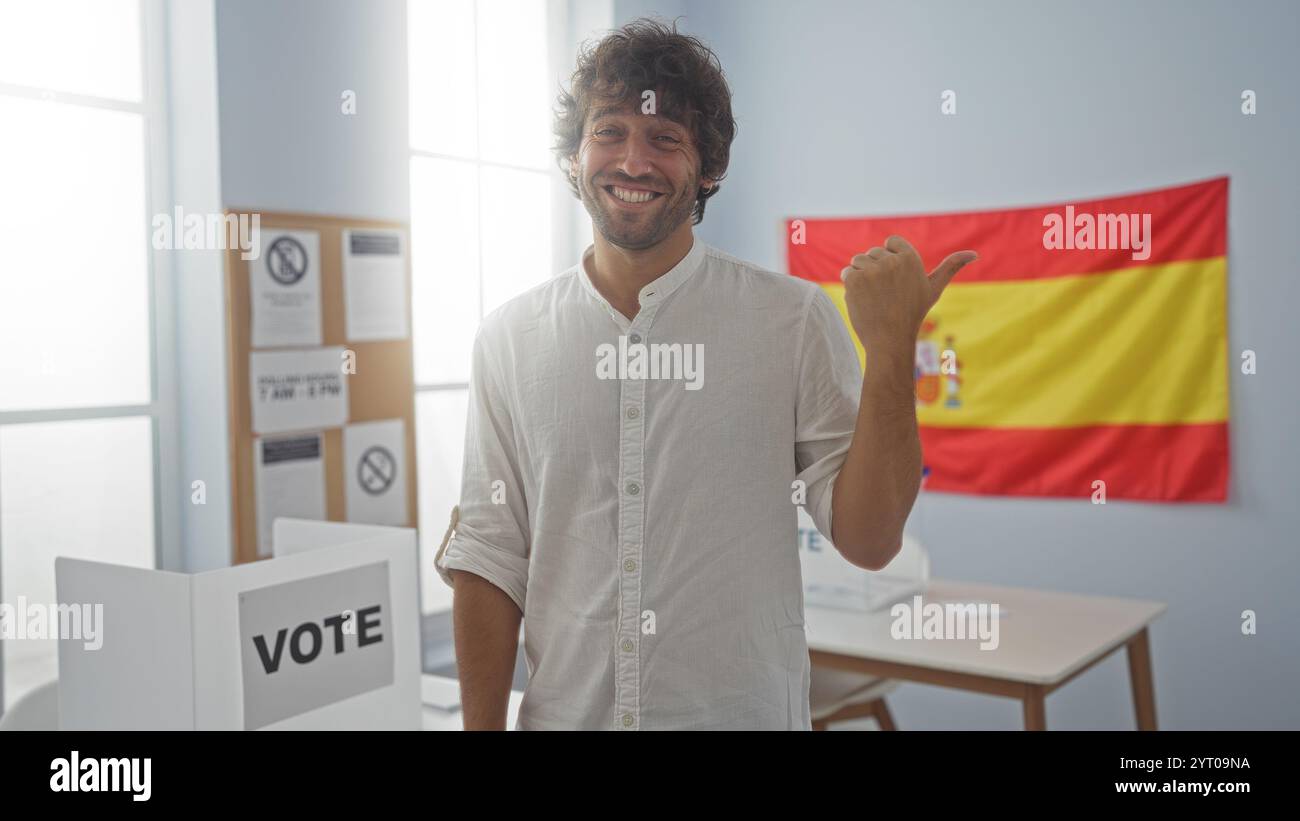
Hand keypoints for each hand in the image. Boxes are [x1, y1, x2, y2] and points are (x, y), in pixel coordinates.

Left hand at [840, 236, 977, 355]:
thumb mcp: (933, 289)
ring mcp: (872, 270)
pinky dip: (851, 286)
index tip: (895, 279)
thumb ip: (951, 267)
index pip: (890, 241)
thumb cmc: (912, 314)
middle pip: (873, 252)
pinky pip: (846, 272)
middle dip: (875, 270)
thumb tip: (974, 253)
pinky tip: (863, 300)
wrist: (890, 340)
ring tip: (875, 297)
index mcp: (910, 257)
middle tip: (886, 294)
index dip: (890, 260)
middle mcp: (892, 260)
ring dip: (861, 277)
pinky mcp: (855, 279)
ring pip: (858, 261)